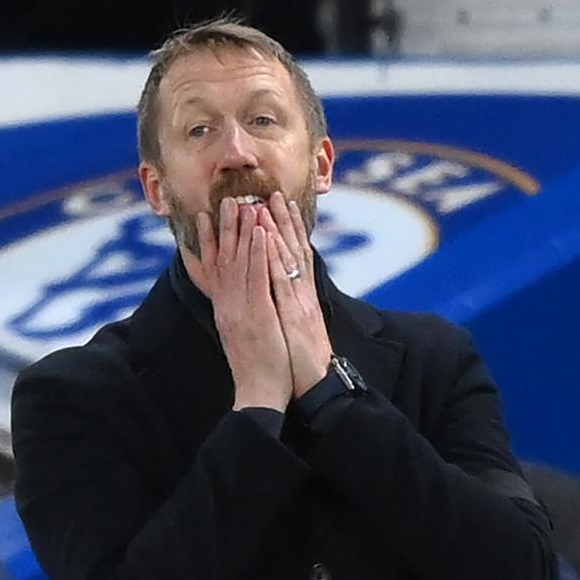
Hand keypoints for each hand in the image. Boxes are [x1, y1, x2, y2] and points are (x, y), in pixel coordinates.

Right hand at [196, 197, 293, 411]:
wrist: (257, 393)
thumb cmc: (254, 367)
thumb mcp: (239, 336)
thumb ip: (235, 314)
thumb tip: (232, 302)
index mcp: (224, 309)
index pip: (213, 269)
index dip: (209, 241)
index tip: (207, 216)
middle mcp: (228, 304)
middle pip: (224, 259)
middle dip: (225, 227)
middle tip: (227, 199)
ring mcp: (241, 308)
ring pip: (240, 262)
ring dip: (242, 231)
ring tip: (245, 203)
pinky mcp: (257, 313)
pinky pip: (258, 276)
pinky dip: (259, 252)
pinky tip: (262, 231)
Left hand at [259, 192, 333, 396]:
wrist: (312, 385)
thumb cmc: (298, 361)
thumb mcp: (293, 328)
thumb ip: (289, 307)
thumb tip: (281, 293)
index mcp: (301, 297)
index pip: (295, 257)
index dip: (289, 232)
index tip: (280, 208)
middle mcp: (302, 294)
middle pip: (294, 251)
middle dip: (284, 221)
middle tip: (274, 194)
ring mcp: (300, 302)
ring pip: (289, 259)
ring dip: (279, 231)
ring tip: (267, 205)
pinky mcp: (296, 314)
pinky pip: (283, 281)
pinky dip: (276, 258)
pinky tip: (268, 240)